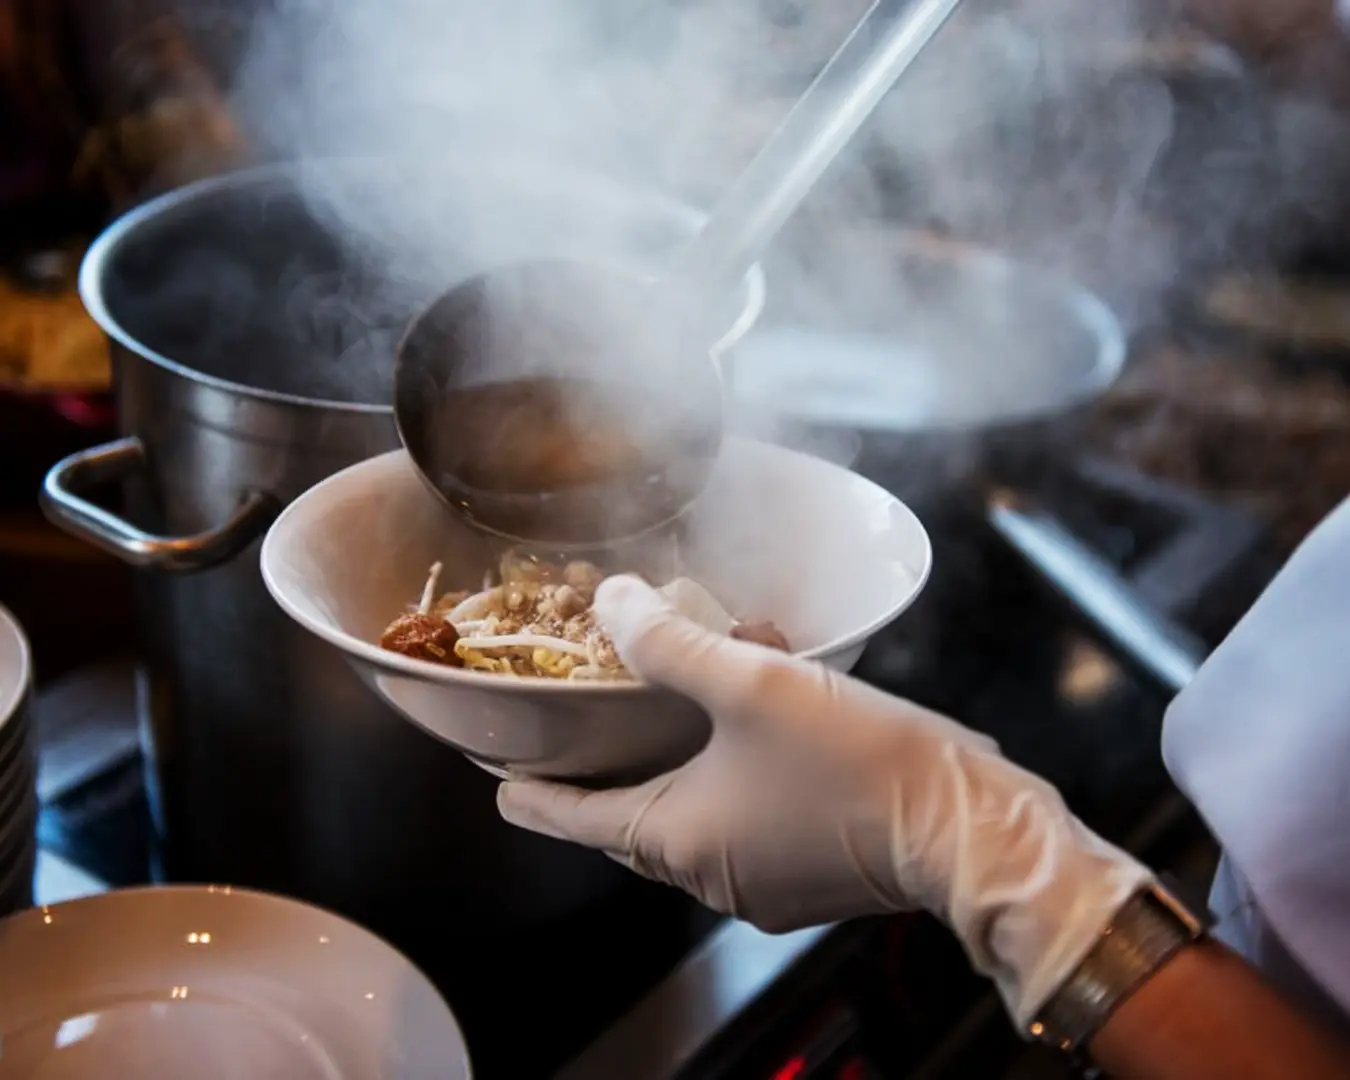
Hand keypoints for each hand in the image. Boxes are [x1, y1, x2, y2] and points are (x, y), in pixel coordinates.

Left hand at [498, 576, 1152, 1023]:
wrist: (968, 827)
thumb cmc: (856, 762)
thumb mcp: (750, 684)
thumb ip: (670, 642)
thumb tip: (614, 602)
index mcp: (679, 841)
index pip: (574, 819)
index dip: (532, 795)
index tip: (498, 785)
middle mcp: (712, 876)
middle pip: (630, 824)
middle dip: (603, 781)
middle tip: (582, 740)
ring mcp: (762, 883)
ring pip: (691, 822)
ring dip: (674, 771)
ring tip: (669, 718)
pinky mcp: (806, 874)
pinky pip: (743, 825)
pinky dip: (729, 782)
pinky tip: (753, 733)